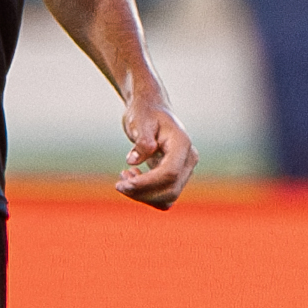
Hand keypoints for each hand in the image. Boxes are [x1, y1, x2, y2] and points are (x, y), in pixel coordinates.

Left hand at [116, 89, 196, 209]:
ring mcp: (184, 170)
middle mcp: (188, 159)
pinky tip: (132, 180)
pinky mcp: (175, 177)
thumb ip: (141, 140)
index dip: (146, 182)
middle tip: (119, 184)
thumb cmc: (145, 112)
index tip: (123, 181)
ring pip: (168, 198)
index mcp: (182, 144)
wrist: (150, 109)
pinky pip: (164, 197)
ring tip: (124, 178)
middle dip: (142, 192)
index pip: (169, 173)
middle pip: (170, 189)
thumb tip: (133, 161)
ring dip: (143, 196)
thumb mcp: (140, 121)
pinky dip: (146, 195)